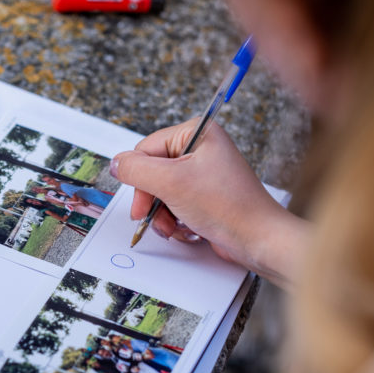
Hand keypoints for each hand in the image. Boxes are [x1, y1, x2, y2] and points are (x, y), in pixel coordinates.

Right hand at [112, 119, 307, 287]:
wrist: (257, 239)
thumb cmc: (226, 206)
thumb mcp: (171, 183)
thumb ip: (136, 170)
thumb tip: (116, 164)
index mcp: (197, 133)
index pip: (147, 149)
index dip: (139, 177)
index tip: (140, 202)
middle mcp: (201, 149)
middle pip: (152, 172)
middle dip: (150, 199)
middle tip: (147, 216)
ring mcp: (203, 174)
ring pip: (161, 191)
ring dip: (161, 213)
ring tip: (172, 227)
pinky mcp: (205, 196)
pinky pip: (175, 204)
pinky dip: (173, 220)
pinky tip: (184, 229)